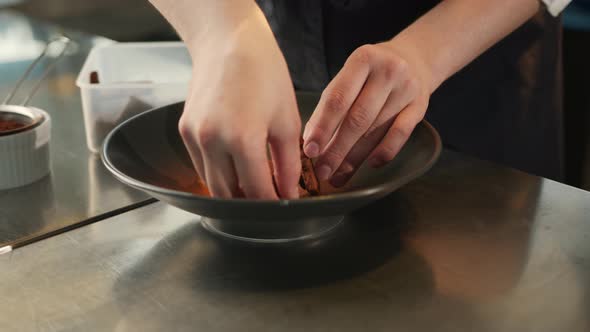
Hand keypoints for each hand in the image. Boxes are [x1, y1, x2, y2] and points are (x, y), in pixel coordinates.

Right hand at [179, 7, 300, 198]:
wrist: (229, 42)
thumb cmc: (264, 73)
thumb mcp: (286, 120)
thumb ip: (288, 164)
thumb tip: (289, 193)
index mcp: (242, 139)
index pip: (257, 191)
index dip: (272, 204)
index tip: (283, 206)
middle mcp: (212, 141)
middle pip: (229, 194)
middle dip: (251, 202)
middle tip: (269, 198)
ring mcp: (194, 136)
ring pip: (212, 183)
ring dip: (232, 191)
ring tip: (254, 184)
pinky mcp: (185, 130)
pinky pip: (201, 165)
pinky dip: (218, 173)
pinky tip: (236, 165)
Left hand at [303, 41, 431, 186]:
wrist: (413, 58)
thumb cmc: (371, 73)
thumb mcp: (350, 76)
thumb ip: (331, 103)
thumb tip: (311, 141)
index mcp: (363, 59)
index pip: (338, 99)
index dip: (322, 127)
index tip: (309, 150)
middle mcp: (387, 70)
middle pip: (357, 119)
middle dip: (337, 149)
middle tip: (322, 171)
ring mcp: (407, 88)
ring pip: (376, 130)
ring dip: (355, 158)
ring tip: (339, 176)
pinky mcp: (420, 105)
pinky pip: (400, 134)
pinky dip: (384, 151)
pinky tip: (370, 164)